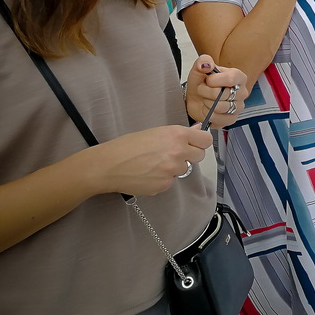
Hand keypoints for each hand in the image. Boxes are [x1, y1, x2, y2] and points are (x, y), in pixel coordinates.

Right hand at [93, 124, 211, 196]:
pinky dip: (163, 179)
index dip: (200, 142)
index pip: (205, 140)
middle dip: (190, 155)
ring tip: (154, 163)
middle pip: (199, 156)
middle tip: (173, 154)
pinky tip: (148, 174)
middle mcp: (178, 152)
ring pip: (183, 169)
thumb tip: (198, 128)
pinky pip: (170, 181)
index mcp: (177, 135)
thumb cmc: (128, 145)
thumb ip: (179, 133)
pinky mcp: (164, 185)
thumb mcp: (156, 132)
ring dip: (174, 167)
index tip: (195, 143)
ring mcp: (172, 170)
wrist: (109, 165)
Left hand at [185, 55, 248, 126]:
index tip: (206, 80)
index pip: (231, 79)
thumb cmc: (202, 83)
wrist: (196, 98)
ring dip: (207, 104)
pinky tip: (208, 110)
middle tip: (202, 90)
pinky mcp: (232, 119)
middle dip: (206, 92)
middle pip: (223, 94)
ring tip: (205, 100)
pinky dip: (210, 115)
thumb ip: (203, 62)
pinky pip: (220, 119)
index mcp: (238, 77)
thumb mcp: (199, 69)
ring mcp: (238, 107)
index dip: (214, 80)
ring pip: (220, 107)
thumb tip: (206, 64)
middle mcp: (242, 92)